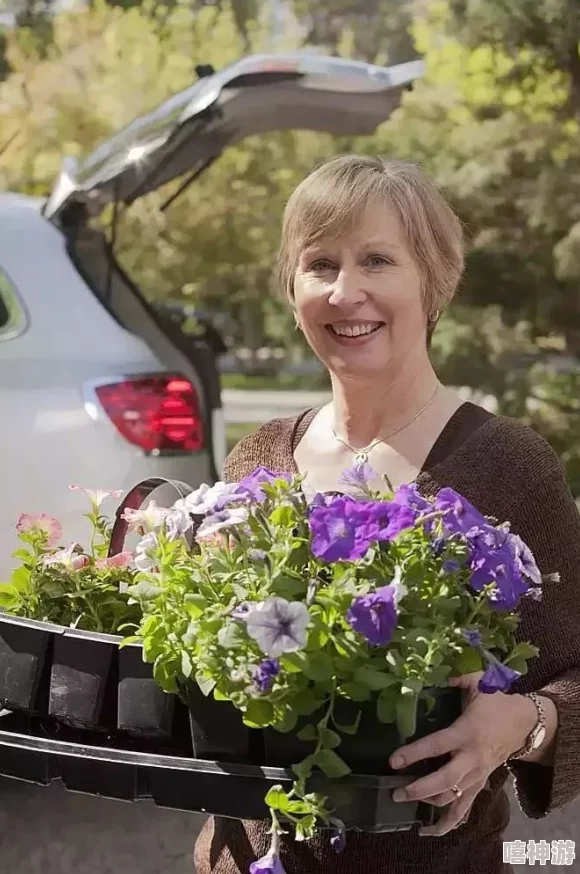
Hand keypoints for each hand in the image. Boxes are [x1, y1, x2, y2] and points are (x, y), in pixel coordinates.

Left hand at [388, 672, 537, 835]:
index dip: (415, 753)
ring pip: (453, 798)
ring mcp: (477, 774)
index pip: (437, 745)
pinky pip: (465, 808)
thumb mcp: (479, 683)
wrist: (525, 724)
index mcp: (467, 732)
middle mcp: (471, 758)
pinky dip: (449, 822)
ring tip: (404, 802)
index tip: (393, 760)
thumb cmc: (496, 702)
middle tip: (396, 792)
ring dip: (429, 804)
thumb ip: (455, 677)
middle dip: (419, 789)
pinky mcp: (480, 783)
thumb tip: (430, 671)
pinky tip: (430, 831)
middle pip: (445, 781)